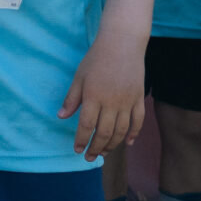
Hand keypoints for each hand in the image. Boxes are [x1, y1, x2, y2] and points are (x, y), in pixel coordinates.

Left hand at [58, 38, 144, 159]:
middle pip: (104, 132)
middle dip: (96, 147)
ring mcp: (127, 101)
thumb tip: (61, 117)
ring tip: (104, 152)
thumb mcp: (79, 76)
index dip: (81, 140)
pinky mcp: (139, 98)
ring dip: (112, 145)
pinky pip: (138, 121)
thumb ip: (72, 98)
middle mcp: (111, 102)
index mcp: (93, 96)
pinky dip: (133, 134)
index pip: (86, 125)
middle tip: (89, 157)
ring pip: (121, 131)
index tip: (77, 150)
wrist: (122, 43)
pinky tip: (127, 143)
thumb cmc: (97, 58)